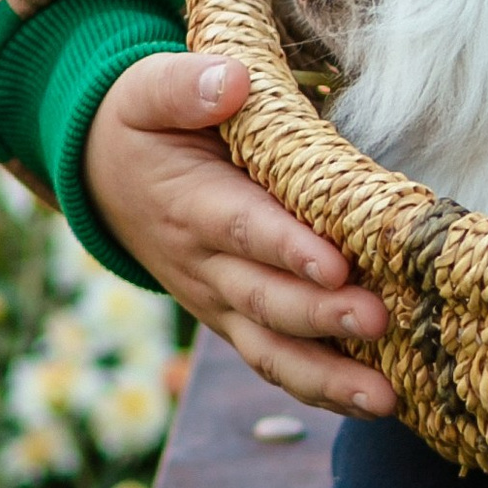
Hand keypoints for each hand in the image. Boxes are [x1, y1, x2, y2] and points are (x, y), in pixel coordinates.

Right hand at [84, 54, 395, 418]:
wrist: (103, 174)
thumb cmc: (143, 123)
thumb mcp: (149, 90)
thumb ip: (187, 85)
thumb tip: (232, 83)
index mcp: (191, 204)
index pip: (243, 229)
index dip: (287, 249)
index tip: (335, 264)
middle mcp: (204, 264)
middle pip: (265, 299)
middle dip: (322, 317)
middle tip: (380, 320)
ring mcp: (218, 300)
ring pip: (270, 349)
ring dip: (327, 377)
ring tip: (385, 399)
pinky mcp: (233, 318)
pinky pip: (273, 361)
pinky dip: (318, 388)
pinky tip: (371, 404)